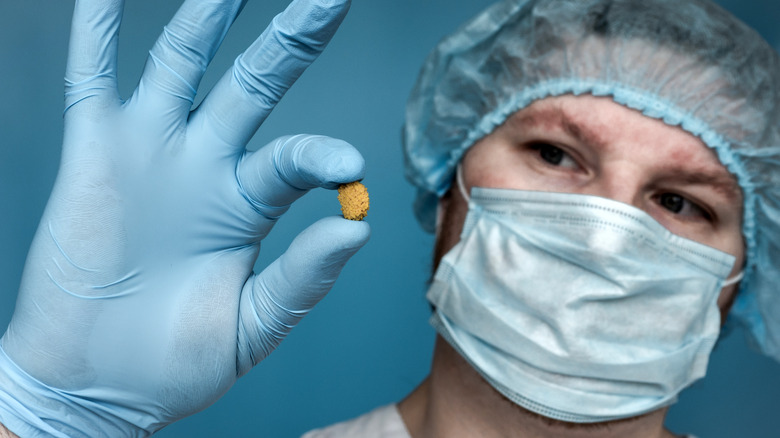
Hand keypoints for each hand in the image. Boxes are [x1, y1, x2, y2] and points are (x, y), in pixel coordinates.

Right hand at [0, 0, 366, 435]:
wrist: (96, 384)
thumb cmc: (174, 362)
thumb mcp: (251, 327)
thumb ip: (303, 278)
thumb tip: (359, 228)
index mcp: (248, 205)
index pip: (295, 160)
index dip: (321, 157)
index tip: (346, 168)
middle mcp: (205, 166)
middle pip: (256, 83)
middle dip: (291, 37)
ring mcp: (150, 152)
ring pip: (184, 63)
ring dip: (206, 13)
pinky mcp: (93, 153)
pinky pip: (93, 77)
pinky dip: (95, 30)